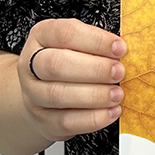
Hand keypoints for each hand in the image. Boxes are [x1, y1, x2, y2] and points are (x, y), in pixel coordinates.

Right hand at [17, 18, 126, 142]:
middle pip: (57, 65)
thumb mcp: (78, 42)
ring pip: (59, 95)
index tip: (120, 48)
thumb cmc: (68, 60)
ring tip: (117, 94)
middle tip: (119, 72)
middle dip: (94, 69)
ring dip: (94, 95)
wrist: (42, 92)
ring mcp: (33, 94)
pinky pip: (65, 121)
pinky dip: (92, 118)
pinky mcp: (42, 120)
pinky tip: (111, 112)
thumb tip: (123, 49)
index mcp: (42, 35)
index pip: (65, 33)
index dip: (96, 41)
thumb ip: (96, 43)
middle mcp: (31, 64)